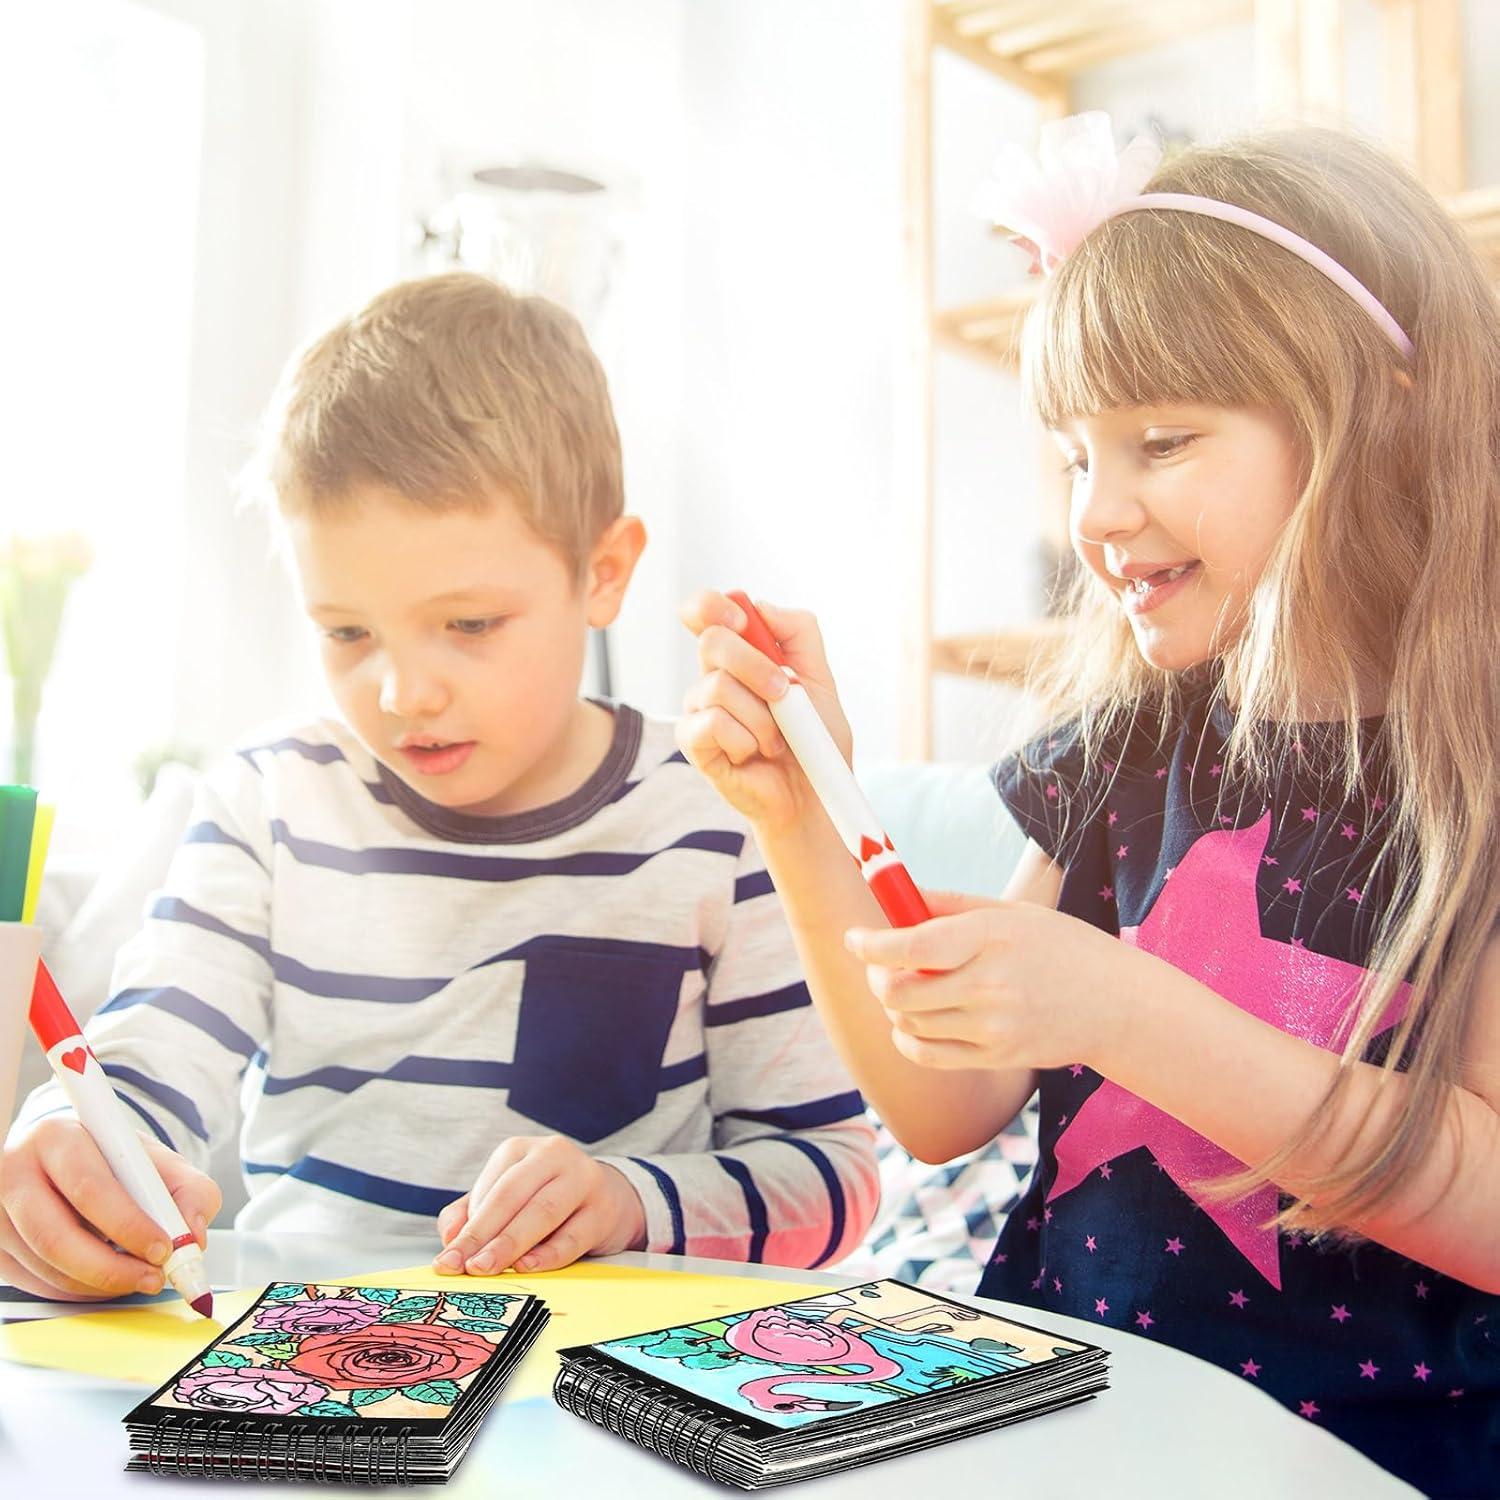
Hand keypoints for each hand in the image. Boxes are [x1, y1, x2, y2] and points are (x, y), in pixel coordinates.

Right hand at [0, 1117, 219, 1299]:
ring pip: (45, 1266)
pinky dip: (75, 1291)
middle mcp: (16, 1172)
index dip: (128, 1224)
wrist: (73, 1162)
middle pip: (55, 1236)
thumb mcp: (159, 1163)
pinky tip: (105, 1281)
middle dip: (112, 1268)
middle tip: (152, 1277)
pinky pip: (33, 1283)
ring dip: (98, 1284)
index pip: (89, 1187)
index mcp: (58, 1138)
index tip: (164, 1248)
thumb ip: (190, 1191)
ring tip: (136, 1278)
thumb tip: (192, 1235)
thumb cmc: (117, 1163)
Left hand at [432, 1135, 645, 1275]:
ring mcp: (582, 1179)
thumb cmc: (547, 1199)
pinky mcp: (603, 1209)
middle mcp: (552, 1155)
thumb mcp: (507, 1197)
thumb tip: (450, 1238)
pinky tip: (526, 1267)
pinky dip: (547, 1254)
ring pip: (542, 1211)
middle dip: (483, 1234)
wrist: (610, 1198)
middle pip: (512, 1195)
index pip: (489, 1188)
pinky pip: (573, 1235)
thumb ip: (471, 1213)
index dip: (467, 1226)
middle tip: (462, 1266)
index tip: (447, 1261)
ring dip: (509, 1243)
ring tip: (485, 1268)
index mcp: (520, 1150)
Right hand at [675, 591, 852, 832]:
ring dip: (762, 717)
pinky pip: (712, 723)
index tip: (743, 622)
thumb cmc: (814, 738)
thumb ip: (798, 632)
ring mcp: (698, 709)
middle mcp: (711, 675)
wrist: (814, 793)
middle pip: (712, 641)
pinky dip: (746, 740)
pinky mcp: (692, 741)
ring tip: (775, 740)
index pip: (704, 610)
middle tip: (784, 695)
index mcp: (739, 653)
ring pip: (719, 686)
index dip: (713, 606)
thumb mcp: (819, 678)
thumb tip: (760, 607)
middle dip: (757, 667)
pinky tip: (753, 755)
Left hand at [845, 891, 1139, 1073]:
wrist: (1117, 1005)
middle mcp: (990, 985)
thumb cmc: (1059, 947)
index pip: (911, 945)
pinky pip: (926, 1054)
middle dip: (876, 975)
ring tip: (907, 986)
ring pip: (908, 1022)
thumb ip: (947, 905)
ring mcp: (992, 1028)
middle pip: (899, 990)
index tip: (856, 939)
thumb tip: (892, 892)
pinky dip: (907, 1036)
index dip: (870, 944)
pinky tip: (916, 1019)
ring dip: (893, 1004)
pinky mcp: (994, 1058)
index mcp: (991, 937)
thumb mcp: (1010, 912)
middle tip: (880, 964)